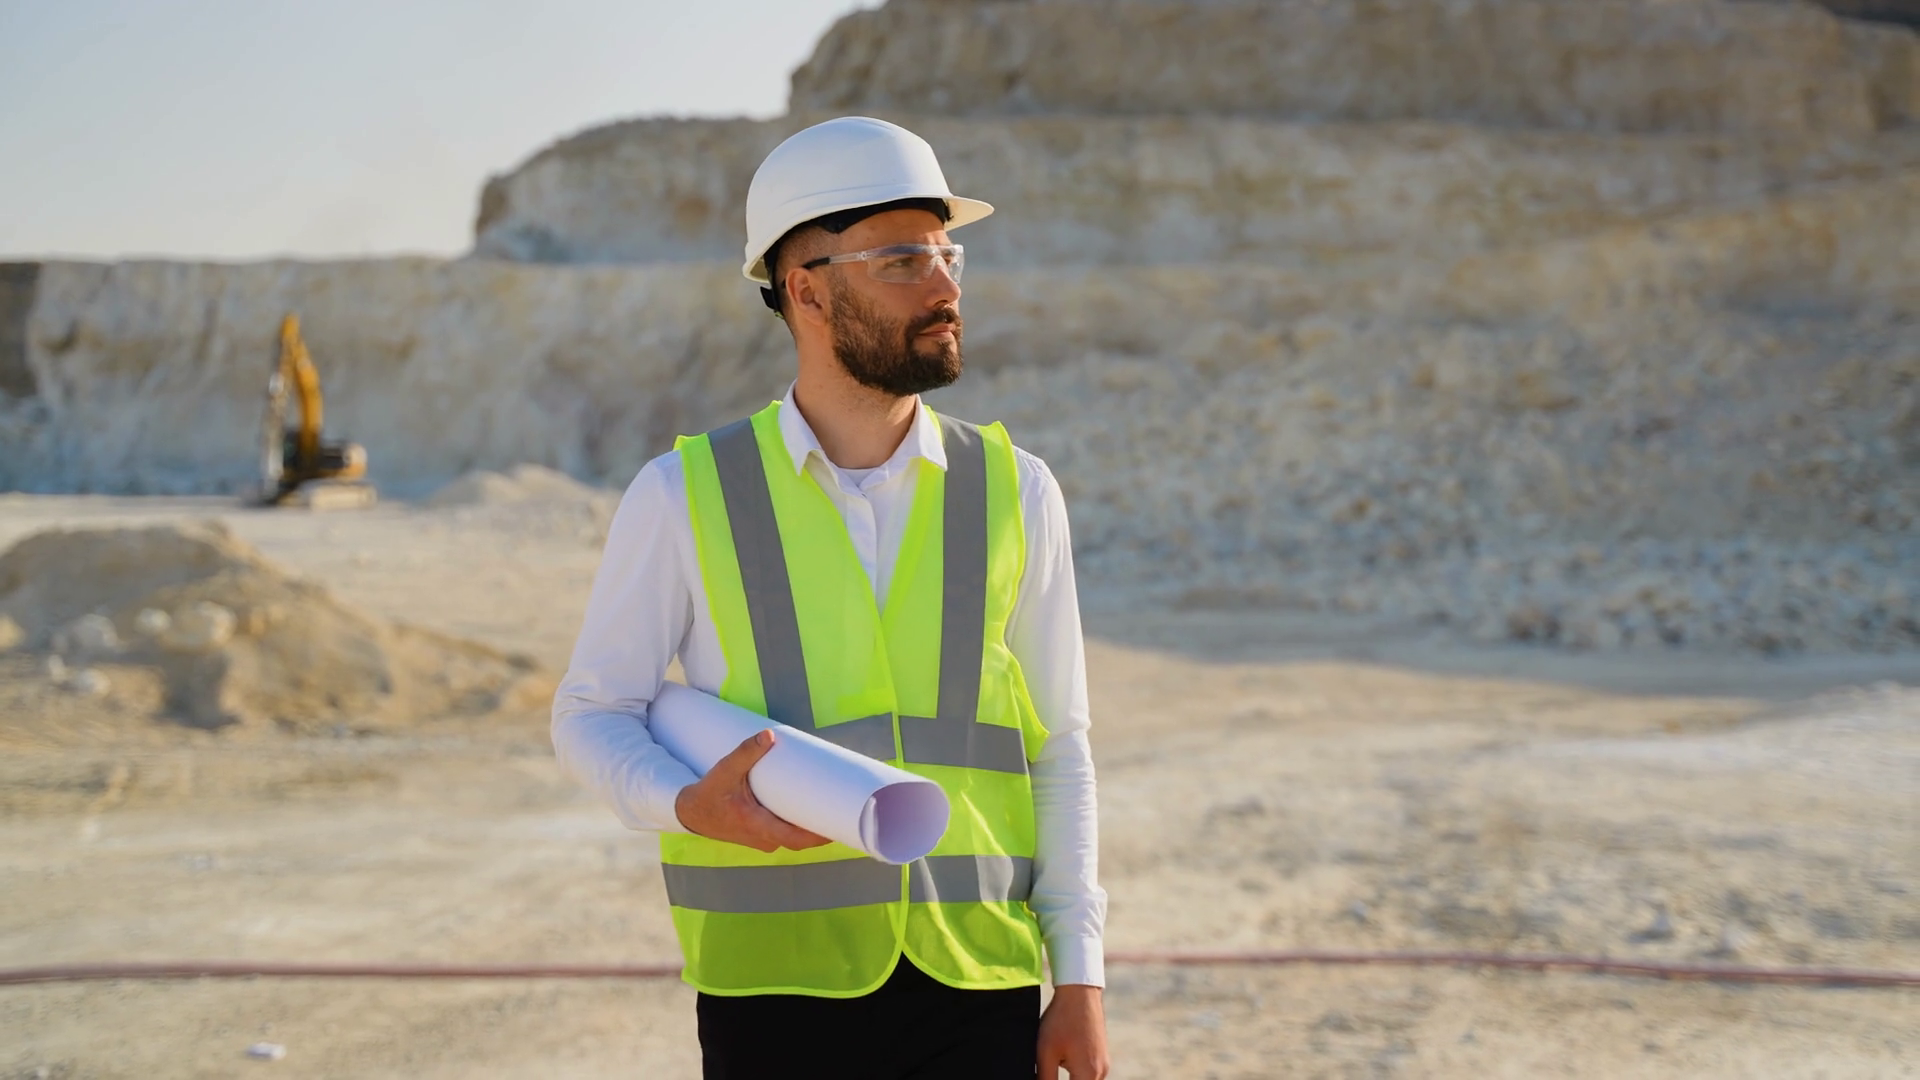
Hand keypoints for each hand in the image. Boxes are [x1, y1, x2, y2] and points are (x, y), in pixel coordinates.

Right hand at [673, 729, 830, 852]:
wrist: (689, 812)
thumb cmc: (707, 794)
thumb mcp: (725, 771)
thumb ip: (746, 752)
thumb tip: (769, 734)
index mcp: (757, 827)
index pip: (795, 838)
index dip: (819, 835)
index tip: (838, 825)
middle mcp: (762, 839)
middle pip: (800, 841)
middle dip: (822, 830)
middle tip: (844, 812)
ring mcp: (761, 840)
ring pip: (793, 839)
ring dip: (810, 829)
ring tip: (830, 809)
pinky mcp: (759, 835)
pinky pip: (785, 835)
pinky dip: (798, 828)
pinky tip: (809, 814)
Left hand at [1037, 984, 1109, 1078]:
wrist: (1080, 992)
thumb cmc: (1061, 1020)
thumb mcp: (1046, 1053)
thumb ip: (1045, 1079)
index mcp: (1088, 1075)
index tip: (1045, 1078)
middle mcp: (1101, 1072)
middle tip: (1046, 1073)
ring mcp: (1103, 1064)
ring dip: (1070, 1079)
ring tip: (1053, 1063)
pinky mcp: (1101, 1055)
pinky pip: (1088, 1074)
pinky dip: (1076, 1074)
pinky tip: (1062, 1060)